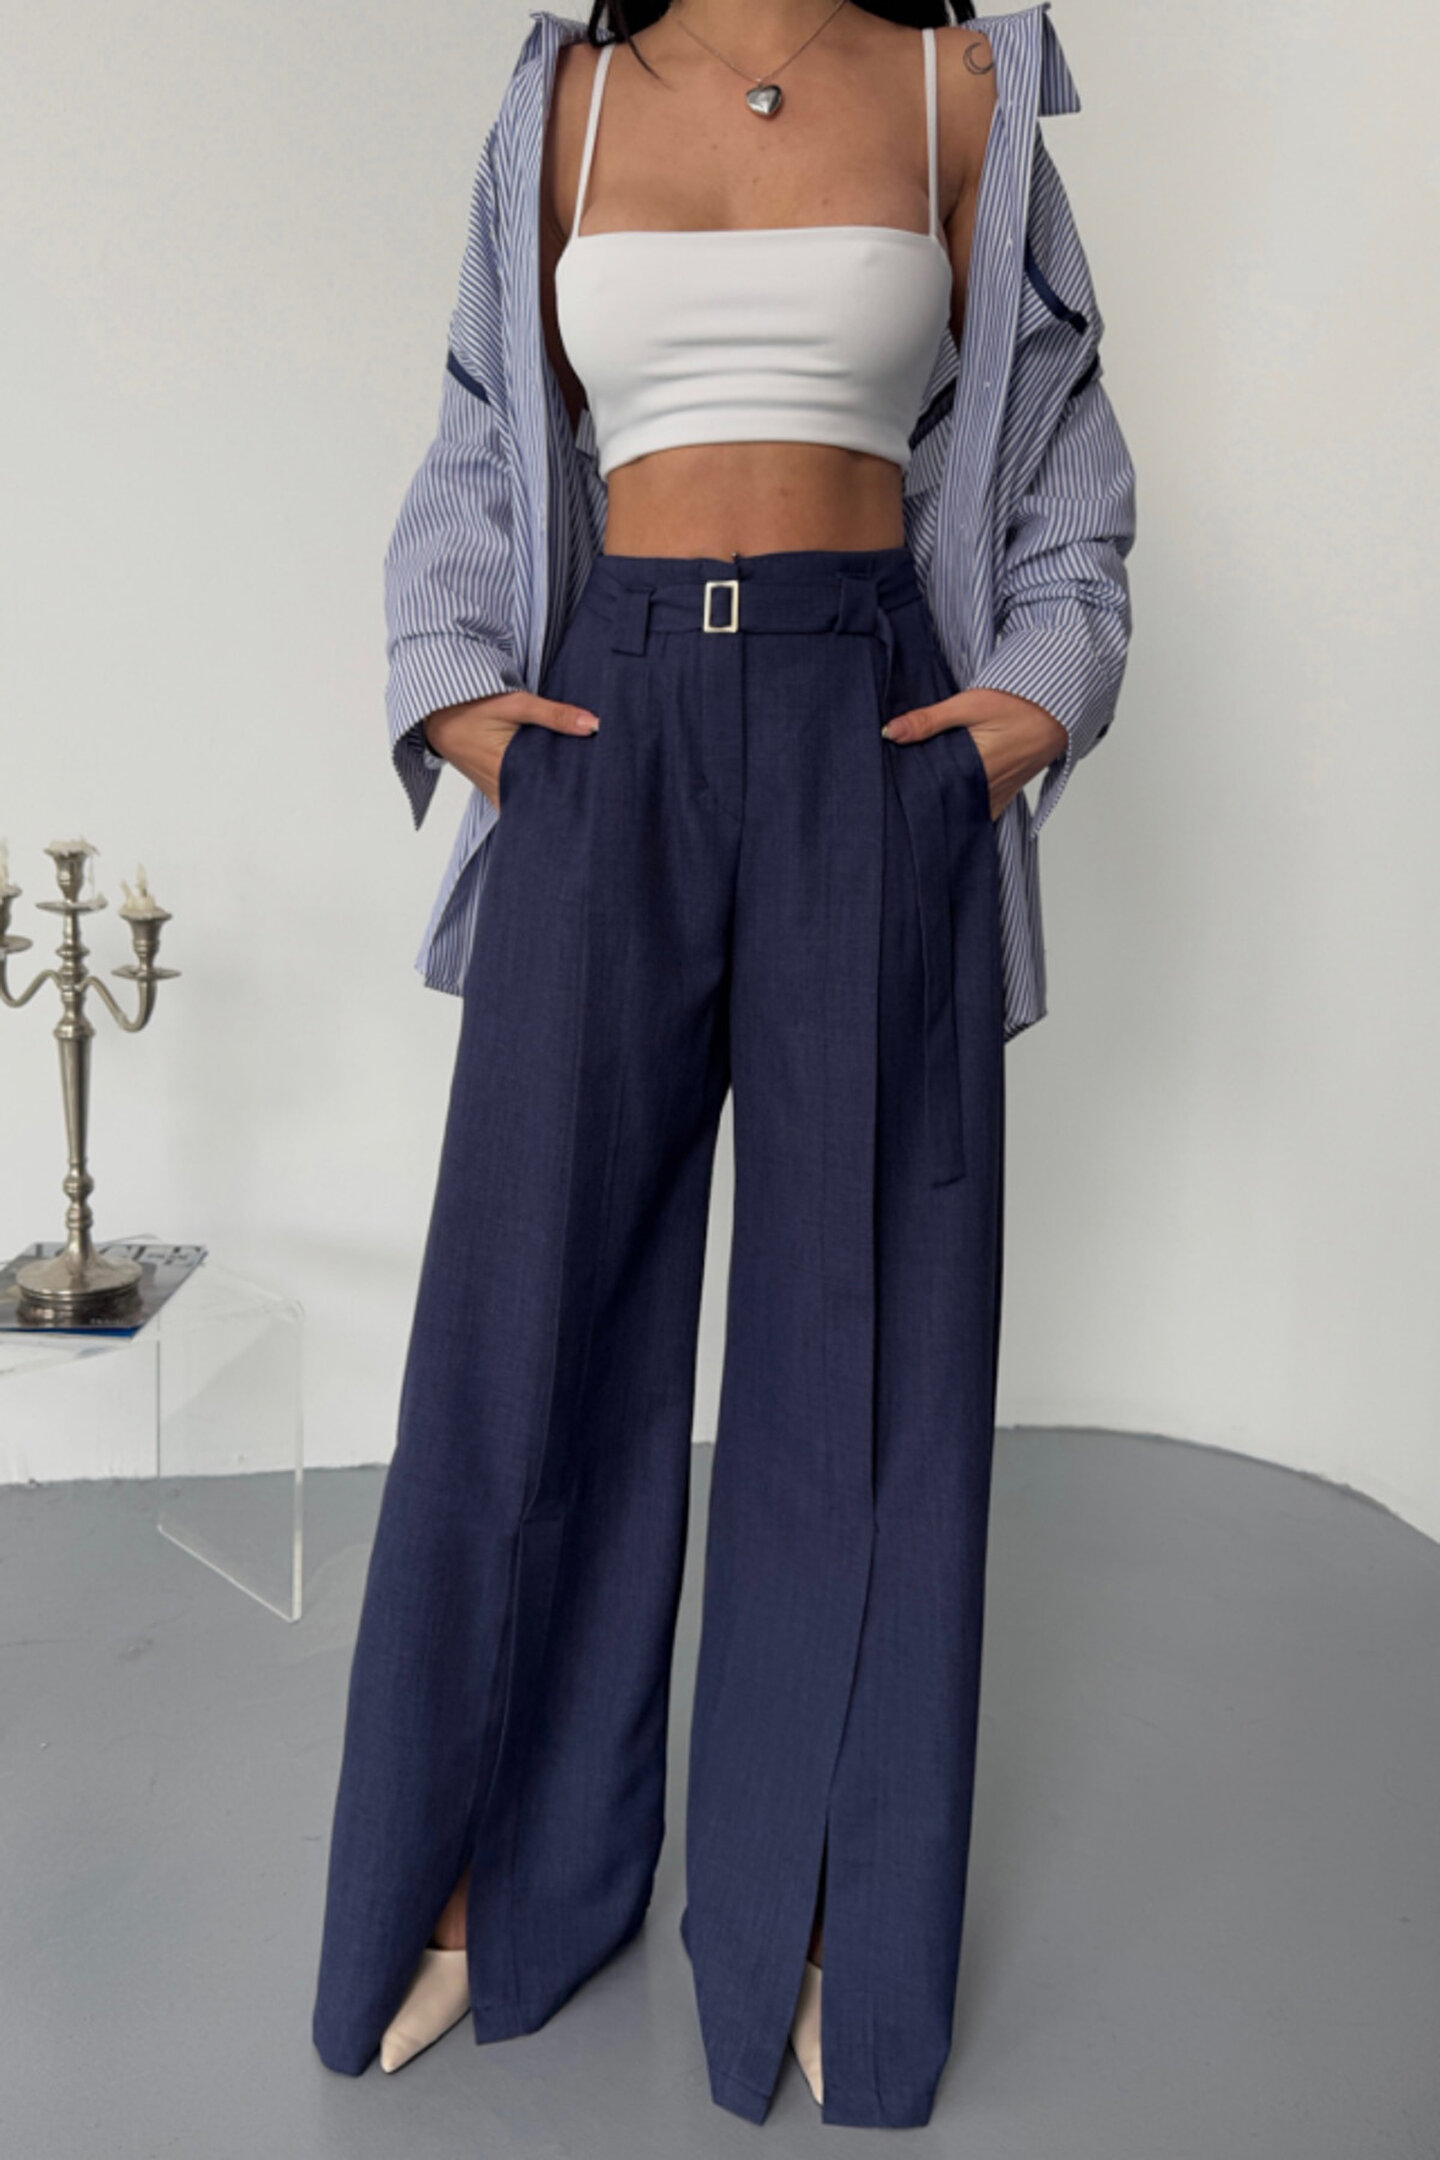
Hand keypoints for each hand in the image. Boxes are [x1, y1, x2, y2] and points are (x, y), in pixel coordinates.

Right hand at [422, 691, 600, 811]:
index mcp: (506, 773)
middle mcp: (500, 788)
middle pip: (539, 806)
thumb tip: (593, 725)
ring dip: (548, 800)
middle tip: (594, 806)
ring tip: (581, 801)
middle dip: (563, 806)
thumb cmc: (471, 705)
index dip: (568, 807)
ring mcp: (495, 789)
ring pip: (528, 804)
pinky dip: (534, 794)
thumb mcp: (515, 704)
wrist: (435, 710)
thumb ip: (555, 715)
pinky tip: (553, 788)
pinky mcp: (493, 785)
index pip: (544, 802)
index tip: (594, 808)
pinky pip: (518, 796)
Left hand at [880, 687, 1068, 818]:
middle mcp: (989, 789)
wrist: (1060, 707)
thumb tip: (890, 732)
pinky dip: (965, 810)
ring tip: (918, 807)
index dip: (914, 799)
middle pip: (948, 806)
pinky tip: (949, 805)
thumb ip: (929, 721)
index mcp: (977, 770)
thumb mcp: (970, 704)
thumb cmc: (1019, 703)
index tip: (893, 799)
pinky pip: (982, 811)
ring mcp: (1000, 795)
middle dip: (925, 806)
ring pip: (965, 811)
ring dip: (946, 809)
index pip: (936, 795)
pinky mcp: (1007, 793)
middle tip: (900, 804)